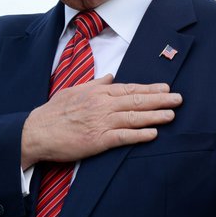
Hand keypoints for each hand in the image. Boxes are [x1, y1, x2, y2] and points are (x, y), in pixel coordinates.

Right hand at [21, 74, 181, 166]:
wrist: (37, 132)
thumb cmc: (54, 112)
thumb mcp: (75, 90)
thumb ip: (95, 83)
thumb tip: (111, 76)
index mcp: (98, 92)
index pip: (129, 89)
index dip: (149, 89)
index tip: (165, 88)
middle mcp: (102, 105)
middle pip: (137, 101)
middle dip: (160, 100)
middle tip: (178, 99)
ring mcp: (101, 122)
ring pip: (134, 117)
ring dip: (155, 116)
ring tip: (172, 115)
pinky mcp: (98, 141)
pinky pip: (124, 137)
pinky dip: (139, 135)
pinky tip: (153, 134)